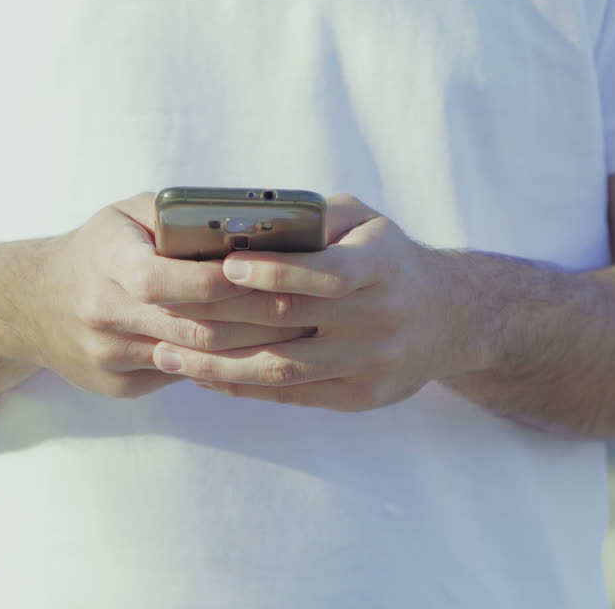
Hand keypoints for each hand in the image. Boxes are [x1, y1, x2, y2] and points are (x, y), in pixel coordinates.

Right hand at [3, 193, 312, 398]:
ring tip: (298, 335)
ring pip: (194, 358)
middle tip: (312, 311)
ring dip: (250, 349)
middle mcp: (105, 314)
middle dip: (258, 320)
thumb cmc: (96, 248)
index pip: (173, 280)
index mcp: (108, 264)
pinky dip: (222, 366)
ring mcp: (110, 357)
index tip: (277, 275)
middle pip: (196, 326)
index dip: (228, 282)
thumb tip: (248, 225)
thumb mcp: (126, 215)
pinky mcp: (118, 386)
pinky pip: (180, 376)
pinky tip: (260, 355)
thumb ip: (178, 216)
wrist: (28, 303)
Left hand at [153, 195, 453, 410]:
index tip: (224, 266)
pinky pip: (292, 395)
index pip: (325, 273)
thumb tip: (247, 222)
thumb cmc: (388, 257)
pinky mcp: (362, 396)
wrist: (450, 317)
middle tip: (164, 308)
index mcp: (381, 266)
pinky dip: (243, 387)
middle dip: (221, 317)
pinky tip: (202, 377)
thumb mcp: (366, 222)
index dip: (274, 272)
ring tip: (167, 355)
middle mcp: (379, 317)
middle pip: (291, 322)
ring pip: (283, 368)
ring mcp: (371, 362)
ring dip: (218, 365)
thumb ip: (315, 218)